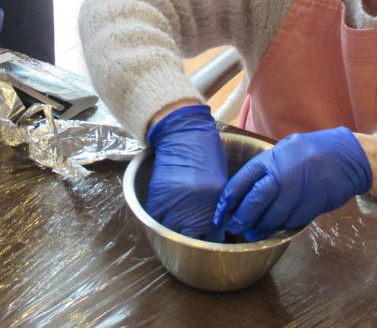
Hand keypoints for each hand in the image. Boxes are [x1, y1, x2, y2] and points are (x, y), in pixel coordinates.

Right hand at [145, 104, 227, 240]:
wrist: (183, 135)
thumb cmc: (207, 154)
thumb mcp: (220, 184)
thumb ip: (216, 208)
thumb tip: (213, 229)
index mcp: (213, 203)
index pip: (213, 237)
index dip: (211, 240)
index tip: (210, 238)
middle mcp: (193, 207)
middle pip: (192, 240)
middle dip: (194, 240)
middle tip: (194, 233)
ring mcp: (172, 205)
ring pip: (172, 234)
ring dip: (176, 232)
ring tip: (180, 224)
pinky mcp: (156, 200)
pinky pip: (158, 221)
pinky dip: (162, 222)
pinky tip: (168, 215)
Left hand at [214, 127, 371, 240]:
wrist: (348, 156)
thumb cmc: (312, 150)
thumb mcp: (285, 149)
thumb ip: (267, 167)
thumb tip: (245, 190)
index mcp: (272, 158)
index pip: (242, 181)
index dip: (228, 200)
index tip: (220, 212)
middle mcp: (283, 174)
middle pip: (255, 201)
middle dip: (242, 217)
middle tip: (235, 227)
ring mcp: (299, 190)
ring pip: (274, 215)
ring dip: (261, 227)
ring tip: (253, 232)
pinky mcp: (313, 205)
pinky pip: (292, 220)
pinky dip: (282, 226)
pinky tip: (275, 228)